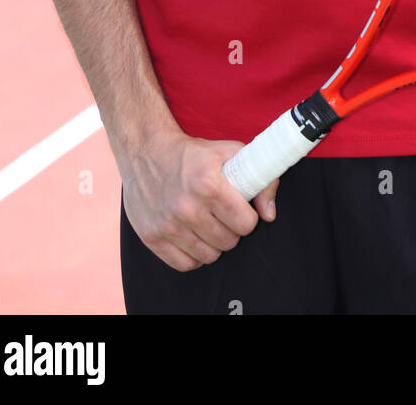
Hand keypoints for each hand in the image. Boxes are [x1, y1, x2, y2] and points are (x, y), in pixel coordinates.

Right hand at [119, 129, 279, 271]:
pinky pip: (185, 264)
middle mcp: (187, 207)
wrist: (145, 150)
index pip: (245, 224)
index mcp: (208, 184)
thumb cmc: (191, 154)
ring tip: (207, 224)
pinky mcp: (151, 237)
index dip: (247, 217)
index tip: (241, 210)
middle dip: (231, 230)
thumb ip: (259, 179)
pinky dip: (193, 255)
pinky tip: (192, 236)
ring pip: (209, 256)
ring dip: (213, 243)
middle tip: (222, 216)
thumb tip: (269, 215)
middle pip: (229, 242)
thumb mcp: (228, 153)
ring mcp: (167, 224)